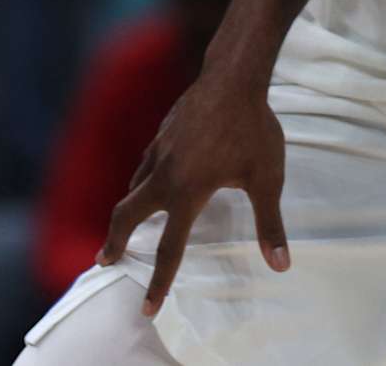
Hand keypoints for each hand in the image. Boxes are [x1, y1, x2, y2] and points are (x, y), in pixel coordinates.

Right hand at [99, 70, 289, 316]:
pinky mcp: (163, 132)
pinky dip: (141, 179)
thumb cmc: (253, 128)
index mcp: (188, 192)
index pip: (168, 248)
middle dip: (113, 240)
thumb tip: (281, 264)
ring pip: (134, 186)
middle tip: (104, 260)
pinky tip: (150, 178)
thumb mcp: (267, 178)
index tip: (146, 307)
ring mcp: (160, 150)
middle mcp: (165, 175)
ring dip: (127, 209)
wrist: (233, 77)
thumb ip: (270, 224)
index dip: (158, 282)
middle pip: (127, 215)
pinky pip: (145, 163)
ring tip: (127, 224)